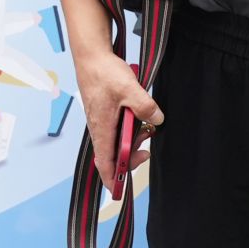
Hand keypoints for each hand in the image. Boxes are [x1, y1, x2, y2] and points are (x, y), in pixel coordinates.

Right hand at [72, 47, 161, 195]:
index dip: (111, 178)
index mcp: (102, 128)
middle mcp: (99, 128)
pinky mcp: (105, 113)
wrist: (92, 56)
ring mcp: (102, 121)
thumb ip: (145, 107)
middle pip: (113, 154)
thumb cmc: (105, 74)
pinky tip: (139, 118)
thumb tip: (157, 120)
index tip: (118, 190)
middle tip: (147, 150)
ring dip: (131, 141)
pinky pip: (117, 129)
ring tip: (146, 130)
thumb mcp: (130, 89)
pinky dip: (129, 129)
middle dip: (129, 157)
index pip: (104, 162)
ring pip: (116, 141)